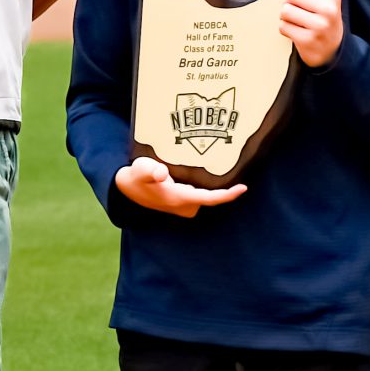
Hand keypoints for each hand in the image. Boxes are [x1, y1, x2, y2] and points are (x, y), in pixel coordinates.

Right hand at [114, 154, 247, 216]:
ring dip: (214, 185)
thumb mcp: (140, 169)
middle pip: (211, 197)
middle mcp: (184, 205)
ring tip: (224, 165)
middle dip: (224, 185)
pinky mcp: (181, 202)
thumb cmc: (136, 177)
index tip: (243, 188)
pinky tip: (208, 171)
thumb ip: (150, 170)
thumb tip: (162, 173)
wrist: (125, 189)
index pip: (209, 199)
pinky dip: (206, 186)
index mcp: (179, 199)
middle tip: (235, 165)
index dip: (227, 195)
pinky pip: (200, 195)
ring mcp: (183, 206)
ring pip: (206, 196)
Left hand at [278, 0, 343, 66]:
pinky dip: (286, 29)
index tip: (307, 1)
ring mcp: (318, 26)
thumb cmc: (325, 18)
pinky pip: (283, 27)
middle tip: (302, 13)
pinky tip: (298, 32)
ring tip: (300, 23)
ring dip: (287, 17)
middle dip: (291, 4)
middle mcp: (328, 9)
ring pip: (284, 11)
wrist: (333, 51)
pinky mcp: (307, 41)